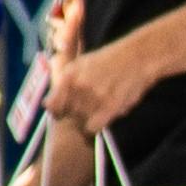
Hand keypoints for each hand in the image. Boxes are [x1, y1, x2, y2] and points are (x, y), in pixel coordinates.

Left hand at [31, 31, 146, 137]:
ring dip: (89, 119)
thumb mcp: (80, 64)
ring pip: (80, 123)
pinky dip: (97, 126)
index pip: (51, 106)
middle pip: (68, 116)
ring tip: (101, 105)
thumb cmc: (109, 60)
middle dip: (76, 115)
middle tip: (91, 105)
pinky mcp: (109, 107)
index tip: (65, 111)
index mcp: (69, 75)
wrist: (138, 57)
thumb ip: (63, 84)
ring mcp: (93, 97)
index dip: (58, 111)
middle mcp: (78, 87)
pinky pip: (93, 128)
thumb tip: (47, 104)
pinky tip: (105, 116)